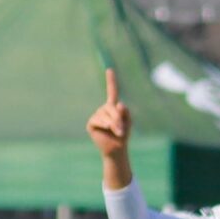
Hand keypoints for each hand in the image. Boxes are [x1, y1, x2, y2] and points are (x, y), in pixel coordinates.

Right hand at [88, 69, 132, 185]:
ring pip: (106, 115)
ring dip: (114, 125)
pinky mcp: (91, 123)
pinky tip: (107, 131)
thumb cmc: (123, 135)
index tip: (109, 70)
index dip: (111, 81)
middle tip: (122, 130)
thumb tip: (119, 104)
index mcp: (113, 107)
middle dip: (118, 119)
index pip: (112, 91)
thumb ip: (125, 113)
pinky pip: (99, 121)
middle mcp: (104, 109)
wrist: (116, 148)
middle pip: (112, 108)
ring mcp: (96, 115)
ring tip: (117, 132)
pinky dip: (105, 126)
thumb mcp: (128, 122)